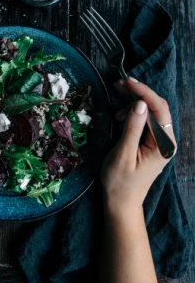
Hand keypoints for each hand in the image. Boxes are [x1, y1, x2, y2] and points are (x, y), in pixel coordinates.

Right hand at [101, 78, 176, 215]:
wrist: (120, 200)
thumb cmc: (120, 181)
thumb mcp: (123, 154)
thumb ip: (133, 128)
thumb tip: (140, 104)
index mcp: (163, 144)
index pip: (159, 109)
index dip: (144, 93)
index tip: (128, 82)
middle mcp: (165, 140)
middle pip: (157, 107)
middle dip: (139, 94)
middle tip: (119, 85)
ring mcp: (158, 140)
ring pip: (150, 111)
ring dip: (133, 106)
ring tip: (117, 116)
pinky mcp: (150, 140)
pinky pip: (144, 119)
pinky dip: (131, 114)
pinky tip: (120, 119)